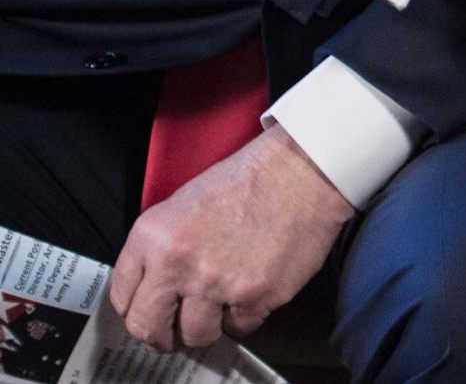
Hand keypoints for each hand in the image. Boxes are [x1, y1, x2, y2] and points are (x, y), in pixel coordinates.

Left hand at [109, 124, 352, 351]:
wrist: (304, 168)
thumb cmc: (251, 178)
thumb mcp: (187, 201)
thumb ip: (162, 248)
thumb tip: (152, 289)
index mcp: (154, 236)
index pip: (122, 299)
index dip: (138, 307)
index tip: (150, 311)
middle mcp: (178, 264)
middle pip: (148, 329)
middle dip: (161, 333)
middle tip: (175, 327)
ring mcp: (217, 284)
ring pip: (195, 336)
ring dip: (207, 325)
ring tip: (221, 304)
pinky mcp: (255, 296)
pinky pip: (239, 328)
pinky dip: (244, 315)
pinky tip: (251, 289)